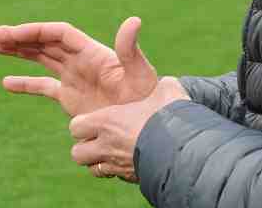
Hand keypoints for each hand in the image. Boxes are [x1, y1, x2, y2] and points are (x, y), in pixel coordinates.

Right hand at [0, 17, 157, 116]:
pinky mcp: (71, 98)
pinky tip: (6, 82)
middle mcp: (81, 61)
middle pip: (46, 43)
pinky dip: (25, 83)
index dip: (36, 31)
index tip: (13, 33)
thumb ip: (130, 48)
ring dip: (20, 51)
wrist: (146, 126)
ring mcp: (75, 78)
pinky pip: (44, 86)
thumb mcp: (139, 73)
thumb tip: (134, 21)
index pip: (59, 34)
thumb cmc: (145, 99)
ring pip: (42, 59)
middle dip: (21, 38)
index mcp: (92, 52)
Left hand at [69, 76, 189, 182]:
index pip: (75, 127)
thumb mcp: (165, 90)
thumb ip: (158, 85)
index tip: (94, 120)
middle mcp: (107, 146)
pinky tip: (130, 160)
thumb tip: (165, 82)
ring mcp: (118, 165)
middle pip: (77, 154)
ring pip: (93, 169)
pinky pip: (115, 176)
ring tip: (113, 151)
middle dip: (84, 147)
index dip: (82, 124)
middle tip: (99, 138)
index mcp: (107, 122)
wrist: (186, 149)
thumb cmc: (171, 115)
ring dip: (99, 161)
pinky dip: (117, 170)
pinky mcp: (132, 178)